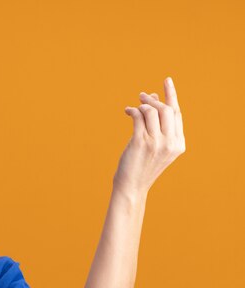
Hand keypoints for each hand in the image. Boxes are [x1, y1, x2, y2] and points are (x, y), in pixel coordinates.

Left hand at [115, 77, 185, 194]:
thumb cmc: (141, 166)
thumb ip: (158, 126)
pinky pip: (138, 117)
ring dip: (142, 104)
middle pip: (166, 109)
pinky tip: (128, 112)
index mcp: (178, 144)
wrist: (131, 187)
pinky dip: (133, 111)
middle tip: (142, 96)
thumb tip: (153, 97)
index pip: (177, 114)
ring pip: (152, 111)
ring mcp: (156, 143)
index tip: (166, 82)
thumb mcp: (156, 147)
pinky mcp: (140, 143)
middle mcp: (170, 143)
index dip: (171, 96)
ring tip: (134, 105)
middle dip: (154, 99)